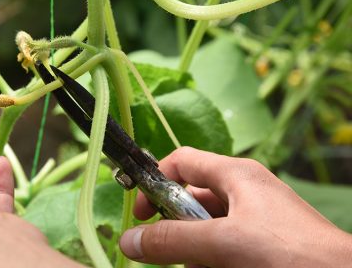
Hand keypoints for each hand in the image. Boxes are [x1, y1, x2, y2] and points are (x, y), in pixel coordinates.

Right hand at [119, 147, 351, 266]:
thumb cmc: (291, 254)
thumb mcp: (225, 243)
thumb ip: (173, 241)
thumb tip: (129, 241)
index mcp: (236, 175)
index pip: (181, 162)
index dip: (155, 182)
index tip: (141, 215)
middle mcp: (245, 193)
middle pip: (191, 202)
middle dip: (178, 230)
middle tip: (177, 254)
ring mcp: (256, 221)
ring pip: (207, 232)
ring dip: (197, 253)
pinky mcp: (263, 246)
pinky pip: (226, 250)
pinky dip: (215, 262)